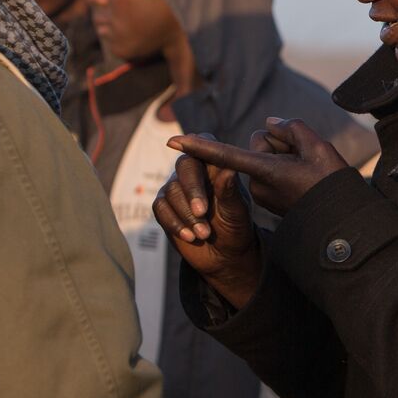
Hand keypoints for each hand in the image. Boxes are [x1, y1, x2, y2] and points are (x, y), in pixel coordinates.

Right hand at [153, 137, 260, 307]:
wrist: (225, 254)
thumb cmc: (236, 226)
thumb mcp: (237, 211)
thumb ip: (230, 191)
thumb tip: (228, 170)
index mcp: (215, 164)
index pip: (203, 145)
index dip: (194, 143)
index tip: (183, 144)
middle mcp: (193, 171)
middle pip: (184, 166)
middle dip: (192, 190)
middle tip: (202, 212)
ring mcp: (176, 188)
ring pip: (172, 191)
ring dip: (187, 215)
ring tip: (204, 233)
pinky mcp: (164, 207)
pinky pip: (160, 208)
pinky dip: (174, 223)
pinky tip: (189, 236)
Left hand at [169, 117, 346, 216]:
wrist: (340, 221)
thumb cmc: (331, 185)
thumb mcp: (317, 147)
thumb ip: (290, 128)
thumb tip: (269, 124)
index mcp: (265, 172)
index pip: (224, 156)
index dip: (198, 147)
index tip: (172, 141)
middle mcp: (258, 184)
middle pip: (258, 145)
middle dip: (276, 144)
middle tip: (303, 159)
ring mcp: (262, 193)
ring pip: (265, 157)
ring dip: (282, 157)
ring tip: (305, 172)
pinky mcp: (268, 198)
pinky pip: (270, 170)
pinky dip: (284, 168)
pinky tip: (302, 179)